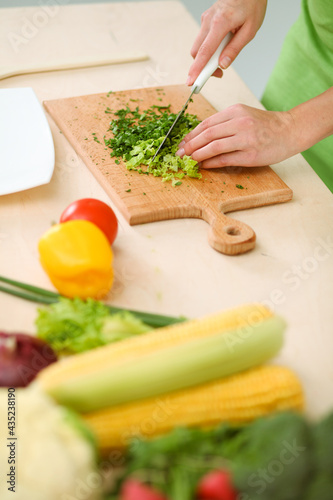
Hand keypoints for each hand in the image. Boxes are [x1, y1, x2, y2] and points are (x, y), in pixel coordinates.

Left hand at [176, 104, 296, 167]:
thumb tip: (200, 138)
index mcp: (235, 111)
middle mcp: (240, 123)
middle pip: (207, 134)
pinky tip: (204, 166)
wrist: (290, 130)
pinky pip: (225, 159)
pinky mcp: (251, 155)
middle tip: (180, 154)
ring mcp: (246, 139)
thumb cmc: (265, 126)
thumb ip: (224, 125)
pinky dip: (212, 163)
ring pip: (214, 147)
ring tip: (189, 160)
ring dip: (198, 155)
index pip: (206, 124)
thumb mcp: (244, 116)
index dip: (191, 135)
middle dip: (190, 146)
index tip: (181, 143)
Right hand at [187, 0, 266, 85]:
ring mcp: (205, 19)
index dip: (197, 69)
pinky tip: (222, 46)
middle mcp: (209, 20)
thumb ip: (234, 49)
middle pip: (197, 51)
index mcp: (220, 23)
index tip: (191, 82)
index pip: (204, 51)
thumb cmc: (252, 6)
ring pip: (198, 46)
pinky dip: (208, 48)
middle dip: (203, 67)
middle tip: (218, 73)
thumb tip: (222, 65)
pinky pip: (203, 39)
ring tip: (222, 59)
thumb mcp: (249, 30)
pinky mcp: (206, 19)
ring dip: (206, 58)